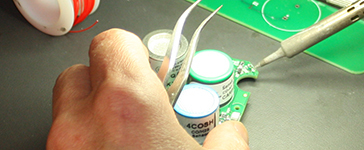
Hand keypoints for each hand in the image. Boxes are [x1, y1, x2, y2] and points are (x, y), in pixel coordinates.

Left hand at [48, 28, 248, 148]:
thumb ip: (229, 137)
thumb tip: (233, 133)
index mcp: (128, 107)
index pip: (114, 43)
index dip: (136, 52)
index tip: (152, 70)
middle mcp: (83, 124)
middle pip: (83, 72)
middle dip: (110, 83)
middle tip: (139, 108)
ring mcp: (63, 147)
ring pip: (68, 108)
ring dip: (95, 113)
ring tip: (128, 137)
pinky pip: (67, 138)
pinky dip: (88, 139)